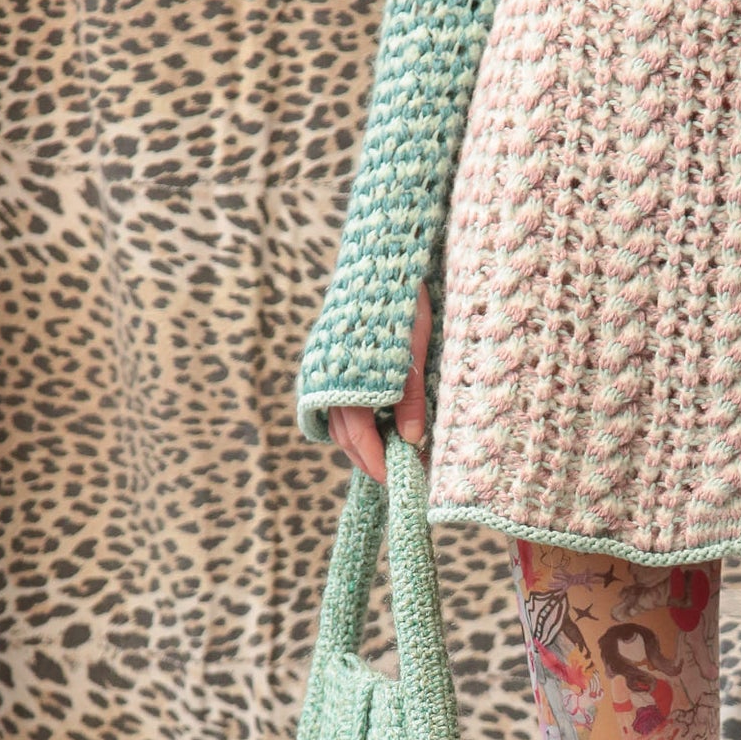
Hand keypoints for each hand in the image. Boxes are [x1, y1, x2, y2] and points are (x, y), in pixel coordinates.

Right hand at [327, 281, 432, 485]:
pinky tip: (381, 426)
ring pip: (342, 422)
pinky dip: (360, 422)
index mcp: (349, 379)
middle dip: (372, 460)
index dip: (379, 465)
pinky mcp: (332, 361)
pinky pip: (341, 403)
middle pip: (346, 437)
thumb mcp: (413, 351)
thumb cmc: (399, 302)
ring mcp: (327, 370)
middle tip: (401, 476)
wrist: (380, 257)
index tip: (401, 482)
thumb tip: (410, 441)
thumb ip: (410, 397)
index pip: (359, 438)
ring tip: (395, 455)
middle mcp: (329, 378)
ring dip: (366, 443)